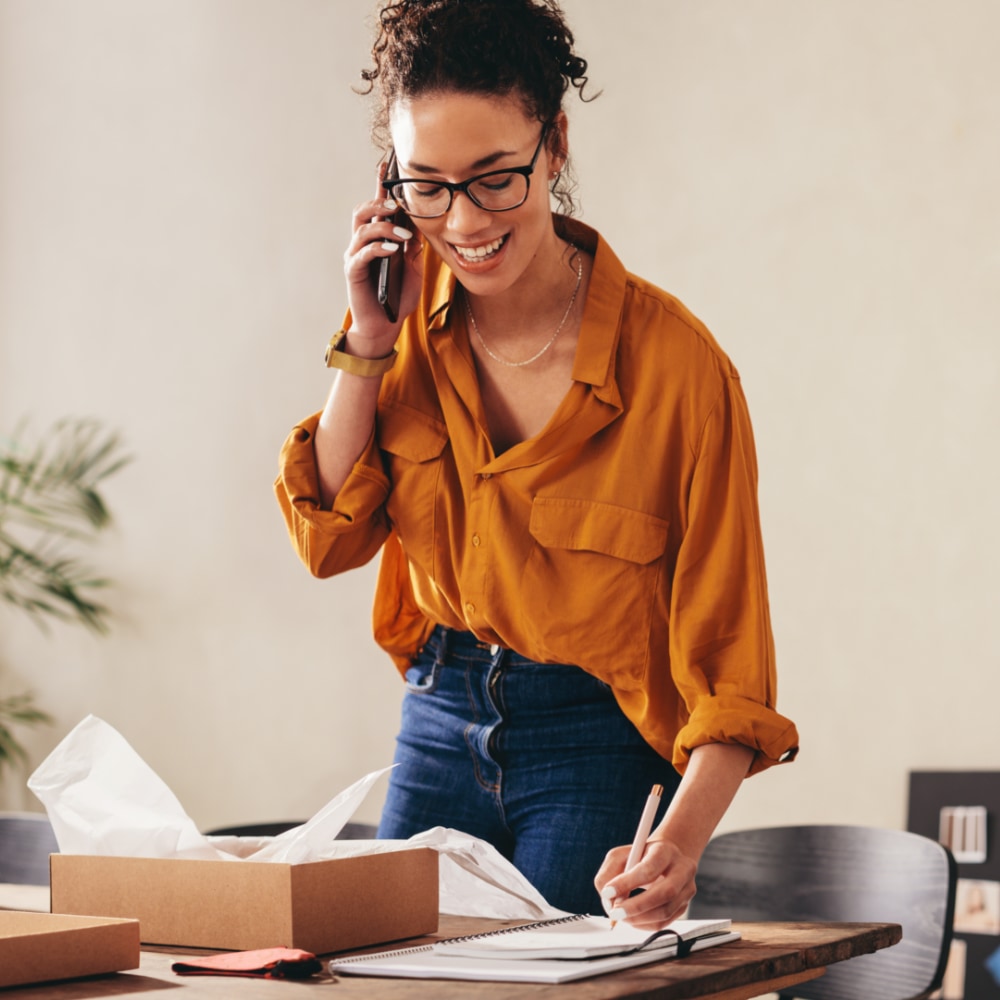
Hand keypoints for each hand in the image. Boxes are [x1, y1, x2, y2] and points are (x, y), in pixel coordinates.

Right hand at [342, 161, 423, 354]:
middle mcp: (362, 244)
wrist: (386, 326)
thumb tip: (420, 225)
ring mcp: (355, 257)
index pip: (377, 208)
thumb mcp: (413, 269)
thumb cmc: (398, 298)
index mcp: (376, 240)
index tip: (387, 165)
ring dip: (383, 227)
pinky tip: (393, 250)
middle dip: (378, 203)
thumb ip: (414, 248)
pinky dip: (378, 248)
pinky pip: (362, 253)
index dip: (380, 186)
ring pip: (362, 229)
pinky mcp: (353, 273)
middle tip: (397, 205)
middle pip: (362, 212)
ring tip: (403, 236)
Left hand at [594, 838, 697, 929]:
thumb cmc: (642, 855)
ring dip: (638, 918)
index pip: (649, 868)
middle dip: (636, 906)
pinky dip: (644, 924)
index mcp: (665, 851)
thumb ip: (610, 872)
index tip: (607, 892)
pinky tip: (632, 918)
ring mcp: (686, 890)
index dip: (627, 882)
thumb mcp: (622, 854)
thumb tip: (607, 898)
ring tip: (620, 915)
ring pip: (665, 912)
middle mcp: (682, 870)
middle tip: (614, 912)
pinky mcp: (684, 906)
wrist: (667, 857)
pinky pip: (664, 922)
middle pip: (664, 893)